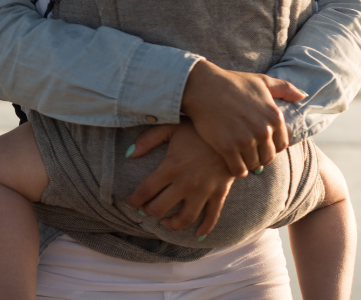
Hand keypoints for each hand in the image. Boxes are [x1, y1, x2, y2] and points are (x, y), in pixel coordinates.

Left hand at [125, 120, 233, 236]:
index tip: (130, 202)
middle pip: (160, 208)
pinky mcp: (220, 192)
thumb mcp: (171, 127)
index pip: (145, 191)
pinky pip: (212, 216)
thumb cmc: (197, 128)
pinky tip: (197, 234)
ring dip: (172, 225)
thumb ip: (148, 139)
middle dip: (149, 212)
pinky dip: (205, 228)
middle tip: (145, 209)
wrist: (231, 130)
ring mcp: (204, 190)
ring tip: (165, 222)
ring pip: (185, 218)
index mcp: (171, 167)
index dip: (134, 200)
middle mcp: (186, 182)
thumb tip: (129, 154)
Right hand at [181, 60, 305, 177]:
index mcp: (274, 117)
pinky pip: (238, 169)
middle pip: (268, 157)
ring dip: (248, 164)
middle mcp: (263, 130)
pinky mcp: (227, 147)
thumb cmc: (232, 82)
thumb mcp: (262, 81)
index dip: (271, 147)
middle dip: (260, 157)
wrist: (202, 86)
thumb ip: (285, 88)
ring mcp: (245, 140)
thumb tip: (302, 96)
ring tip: (240, 159)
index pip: (281, 145)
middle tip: (249, 154)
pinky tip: (232, 165)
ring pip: (254, 164)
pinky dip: (237, 170)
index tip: (260, 146)